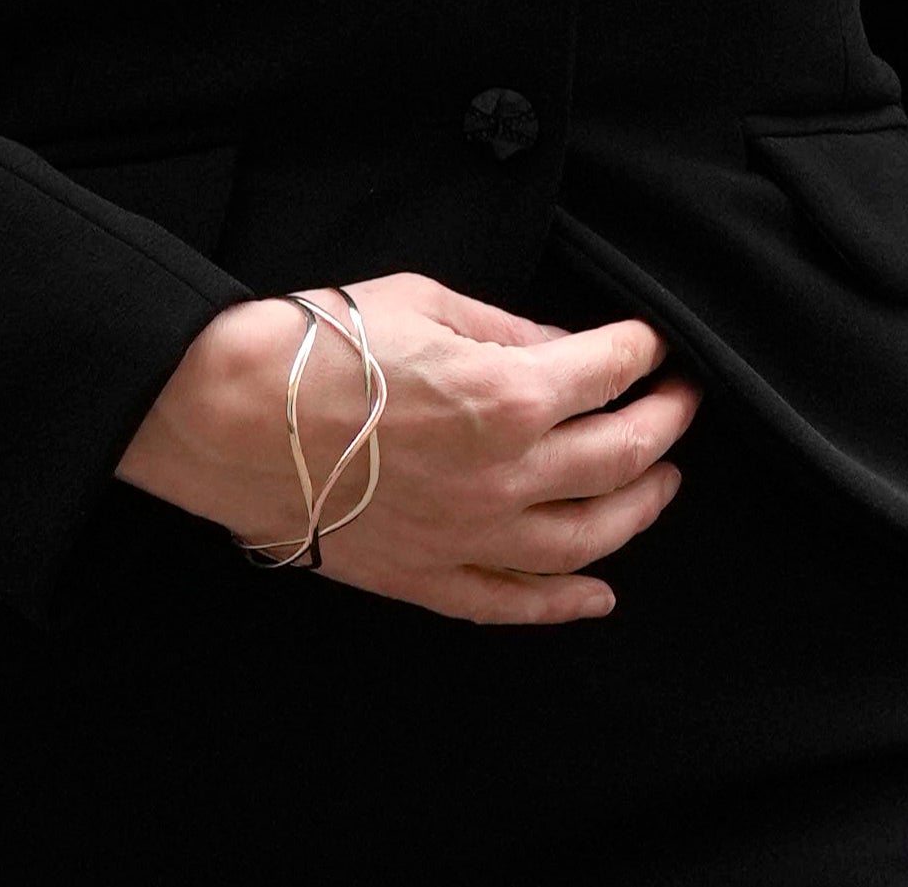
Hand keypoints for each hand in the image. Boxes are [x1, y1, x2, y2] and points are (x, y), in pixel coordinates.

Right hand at [114, 273, 694, 623]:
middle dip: (665, 425)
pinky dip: (568, 604)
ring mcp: (472, 537)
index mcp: (509, 394)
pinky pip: (517, 604)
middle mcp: (507, 475)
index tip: (651, 344)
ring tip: (661, 483)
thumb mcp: (425, 303)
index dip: (642, 353)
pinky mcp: (431, 579)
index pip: (610, 372)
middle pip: (623, 458)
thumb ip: (506, 329)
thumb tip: (561, 346)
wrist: (227, 415)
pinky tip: (600, 594)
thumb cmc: (317, 347)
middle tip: (680, 405)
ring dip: (641, 509)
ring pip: (591, 538)